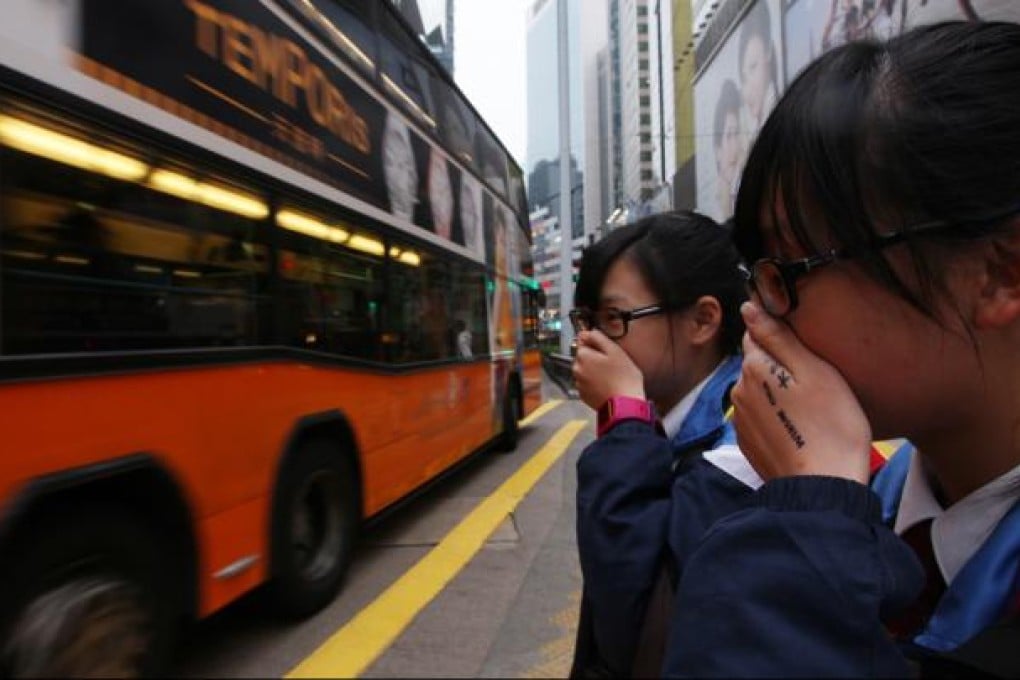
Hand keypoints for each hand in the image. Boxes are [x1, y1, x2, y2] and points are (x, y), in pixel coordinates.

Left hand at [572, 329, 644, 409]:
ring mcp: (579, 384)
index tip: (606, 349)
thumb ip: (598, 338)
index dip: (596, 343)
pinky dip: (595, 383)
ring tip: (611, 376)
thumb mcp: (615, 350)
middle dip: (595, 358)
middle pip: (583, 357)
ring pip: (585, 370)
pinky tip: (607, 385)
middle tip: (612, 364)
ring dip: (594, 370)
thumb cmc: (623, 377)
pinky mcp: (584, 395)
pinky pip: (587, 383)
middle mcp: (576, 369)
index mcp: (583, 356)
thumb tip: (586, 332)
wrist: (625, 404)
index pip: (583, 341)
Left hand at [730, 302, 871, 482]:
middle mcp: (738, 390)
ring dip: (776, 390)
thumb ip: (778, 336)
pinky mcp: (748, 441)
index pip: (757, 333)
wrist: (824, 486)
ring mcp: (740, 418)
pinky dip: (775, 414)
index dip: (780, 336)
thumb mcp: (815, 370)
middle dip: (779, 364)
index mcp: (754, 367)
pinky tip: (799, 425)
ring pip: (758, 389)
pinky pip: (759, 415)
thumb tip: (748, 307)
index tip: (804, 348)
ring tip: (809, 406)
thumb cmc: (831, 426)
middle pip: (757, 362)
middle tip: (814, 380)